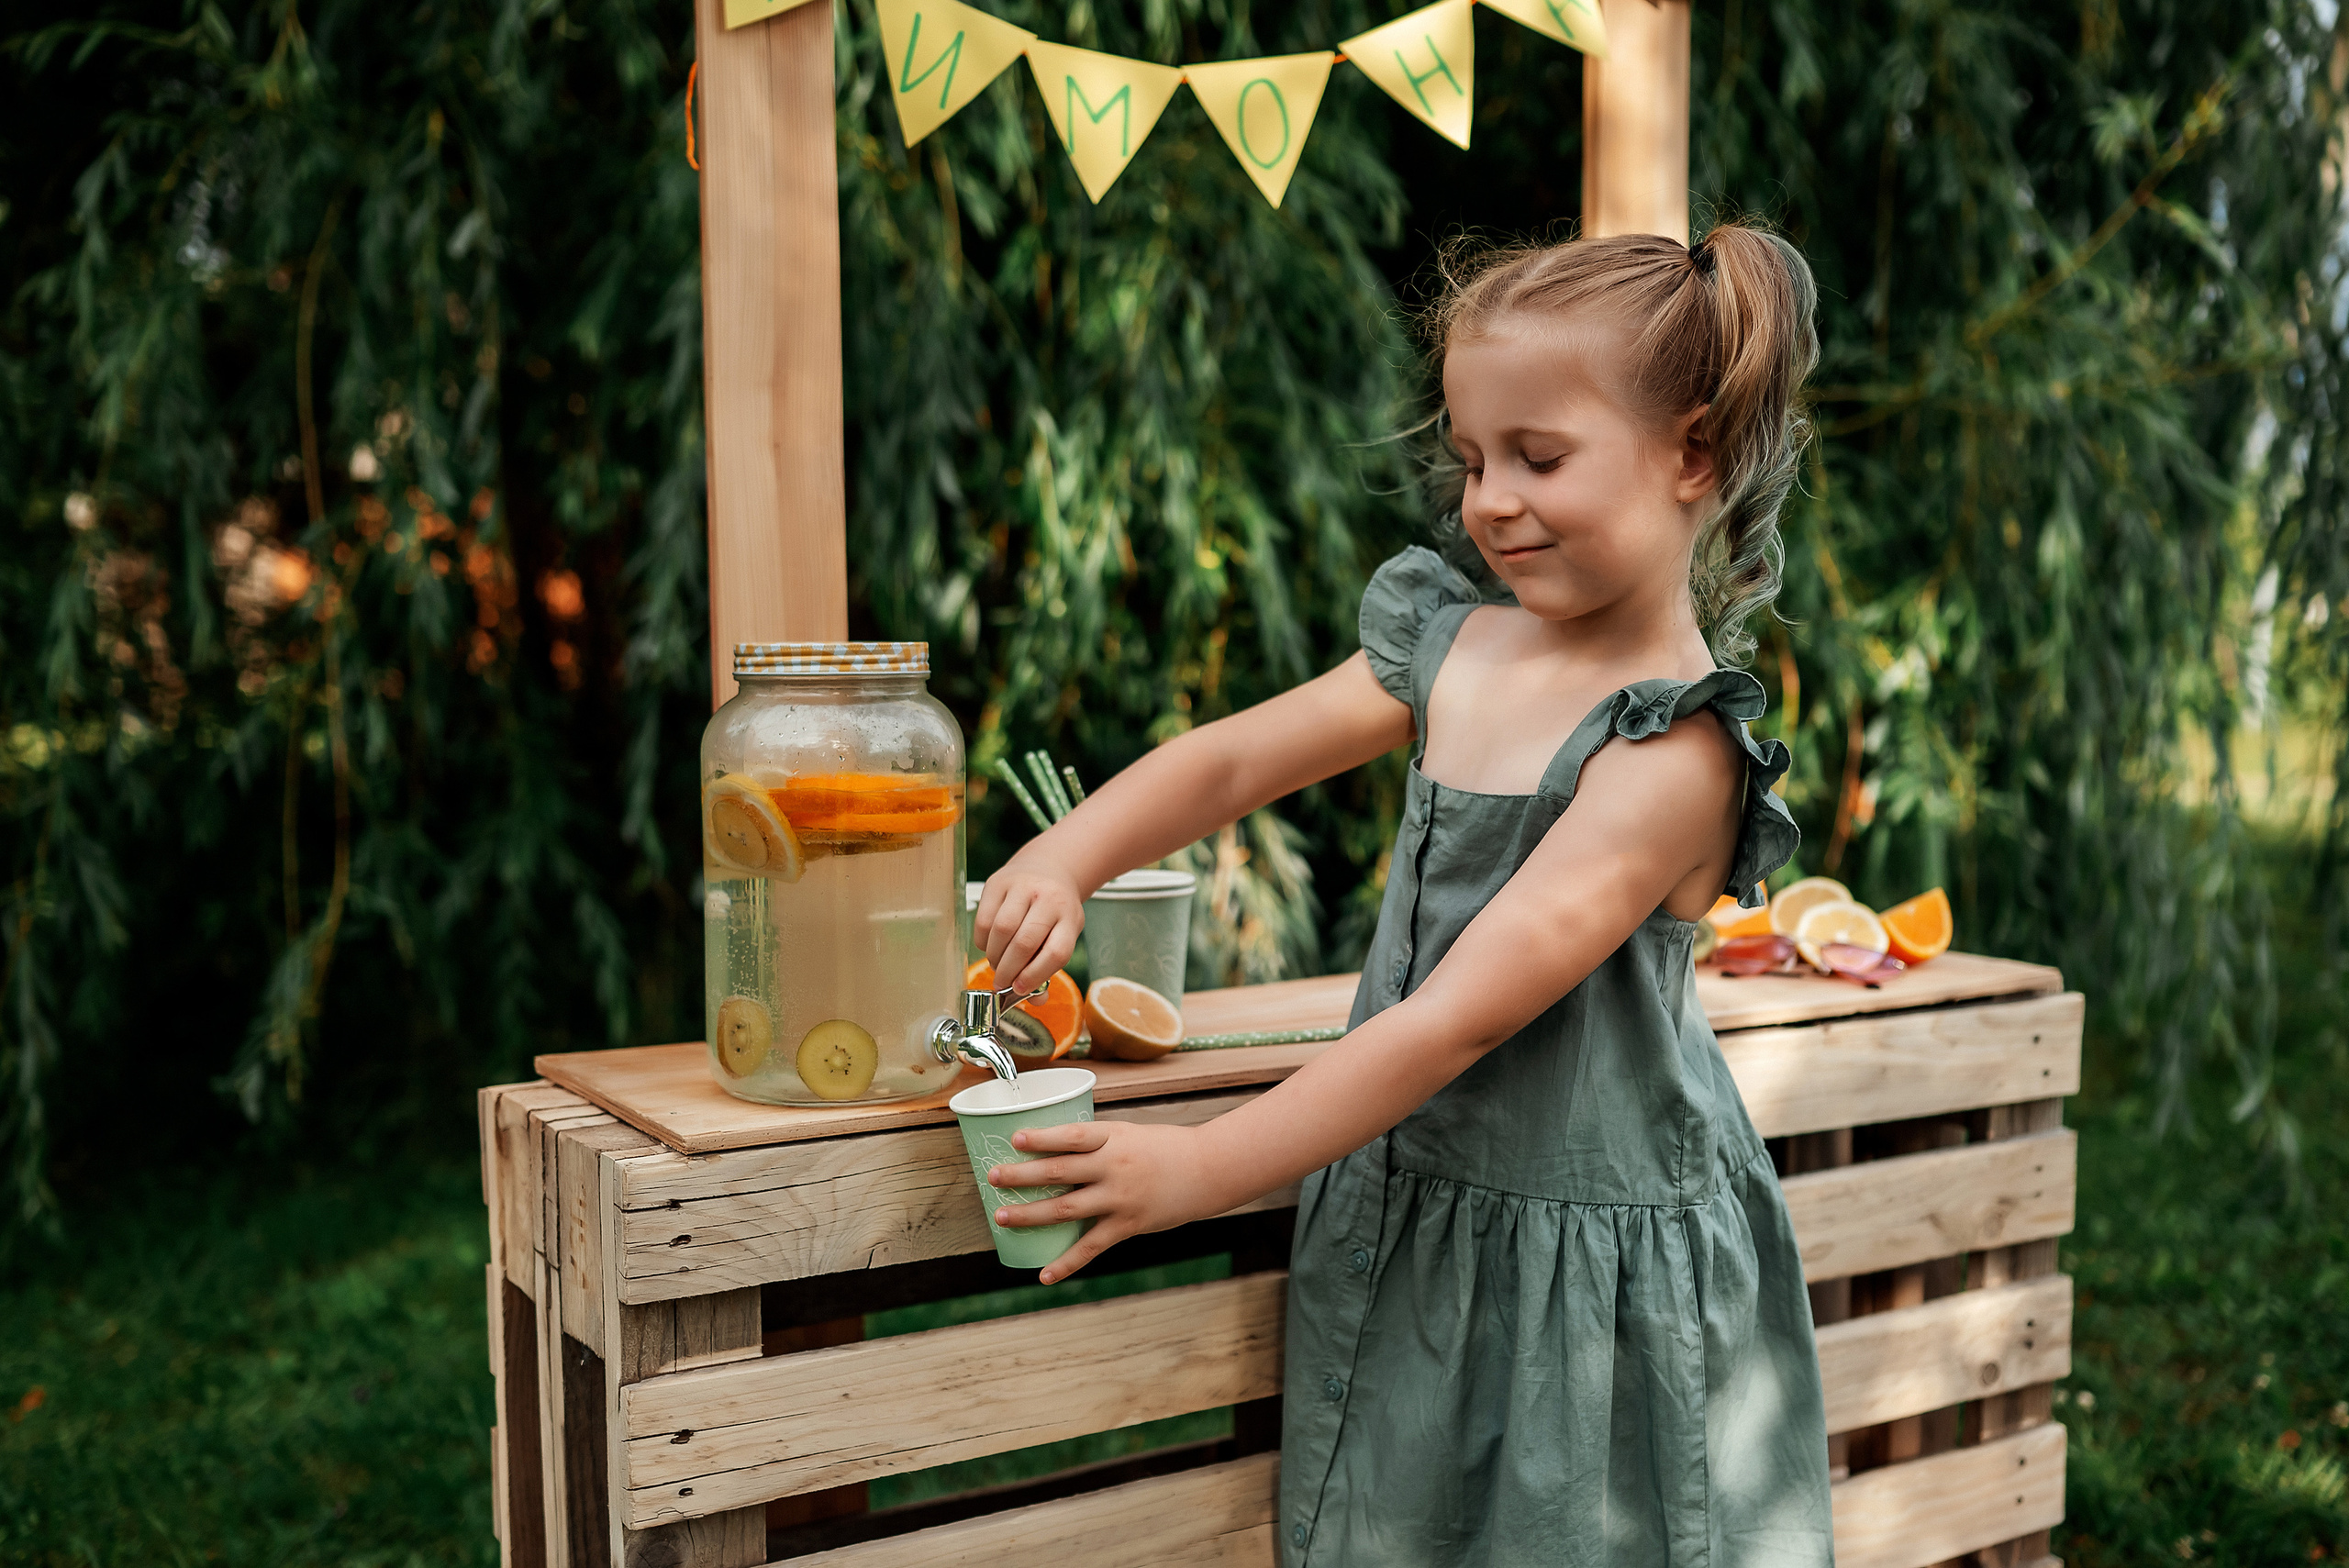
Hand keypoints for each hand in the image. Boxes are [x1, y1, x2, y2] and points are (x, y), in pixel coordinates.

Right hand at [975, 858, 1085, 994]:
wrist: (1047, 867)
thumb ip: (1049, 967)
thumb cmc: (1054, 911)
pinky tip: (990, 945)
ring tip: (997, 965)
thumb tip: (1035, 1001)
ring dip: (995, 956)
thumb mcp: (1063, 934)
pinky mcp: (998, 882)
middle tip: (1002, 983)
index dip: (1036, 975)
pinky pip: (984, 919)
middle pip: (1025, 943)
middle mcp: (1049, 899)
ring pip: (1002, 930)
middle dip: (1009, 971)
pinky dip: (983, 941)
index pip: (1056, 952)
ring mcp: (1023, 887)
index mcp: (1070, 917)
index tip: (1020, 989)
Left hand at [987, 1120, 1226, 1283]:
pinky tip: (1044, 1274)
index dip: (1042, 1138)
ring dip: (1031, 1214)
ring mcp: (1120, 1198)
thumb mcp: (1129, 1133)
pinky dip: (1066, 1263)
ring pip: (1067, 1208)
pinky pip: (1091, 1247)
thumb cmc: (1164, 1148)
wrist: (1207, 1170)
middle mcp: (1115, 1166)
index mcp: (1114, 1137)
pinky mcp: (1128, 1225)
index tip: (1015, 1139)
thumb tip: (1053, 1148)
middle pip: (1060, 1172)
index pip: (1072, 1136)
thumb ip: (1096, 1142)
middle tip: (994, 1177)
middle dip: (1023, 1175)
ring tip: (1003, 1217)